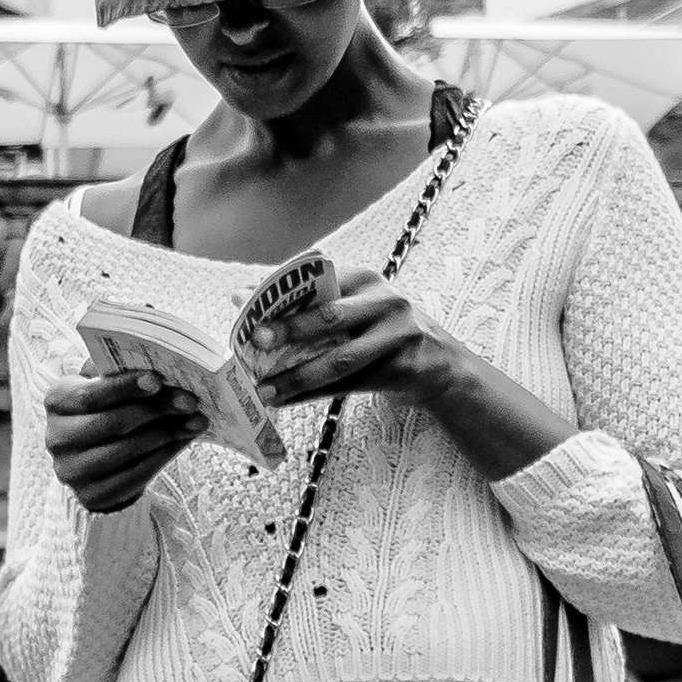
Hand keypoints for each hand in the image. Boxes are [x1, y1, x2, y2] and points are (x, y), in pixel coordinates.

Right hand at [43, 369, 204, 512]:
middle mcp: (57, 438)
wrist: (93, 462)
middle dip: (155, 410)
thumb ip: (119, 375)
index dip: (124, 387)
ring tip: (194, 421)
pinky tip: (182, 441)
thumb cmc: (104, 412)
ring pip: (125, 451)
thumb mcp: (103, 389)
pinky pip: (134, 476)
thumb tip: (159, 363)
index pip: (89, 395)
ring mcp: (71, 471)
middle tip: (189, 401)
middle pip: (110, 423)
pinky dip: (162, 456)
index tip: (158, 379)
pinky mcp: (91, 495)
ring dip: (165, 434)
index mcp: (56, 402)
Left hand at [243, 270, 450, 410]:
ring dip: (297, 377)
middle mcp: (385, 301)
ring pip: (339, 359)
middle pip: (330, 316)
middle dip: (290, 328)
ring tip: (264, 389)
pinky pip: (349, 385)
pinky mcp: (403, 369)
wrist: (441, 365)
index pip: (317, 280)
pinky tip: (286, 402)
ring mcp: (397, 335)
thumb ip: (307, 301)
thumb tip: (240, 295)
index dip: (279, 291)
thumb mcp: (354, 306)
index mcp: (366, 278)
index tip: (243, 302)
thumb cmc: (381, 331)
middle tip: (255, 340)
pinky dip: (313, 395)